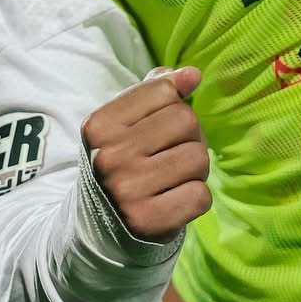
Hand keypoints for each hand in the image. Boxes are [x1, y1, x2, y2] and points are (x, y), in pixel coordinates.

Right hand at [82, 66, 210, 241]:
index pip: (164, 90)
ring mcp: (126, 191)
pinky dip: (195, 198)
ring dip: (194, 169)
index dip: (173, 106)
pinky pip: (201, 196)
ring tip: (170, 179)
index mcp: (99, 126)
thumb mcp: (127, 122)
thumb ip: (158, 90)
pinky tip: (172, 201)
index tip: (156, 128)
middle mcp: (108, 157)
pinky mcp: (147, 221)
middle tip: (167, 156)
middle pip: (186, 121)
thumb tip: (192, 75)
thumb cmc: (125, 162)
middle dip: (188, 137)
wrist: (103, 227)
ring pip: (198, 158)